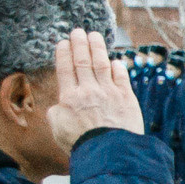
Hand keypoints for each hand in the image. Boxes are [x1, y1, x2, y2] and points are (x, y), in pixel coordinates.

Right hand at [47, 28, 142, 152]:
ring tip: (94, 35)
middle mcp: (89, 91)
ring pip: (102, 64)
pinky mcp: (127, 98)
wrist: (108, 152)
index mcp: (70, 97)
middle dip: (80, 44)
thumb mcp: (57, 128)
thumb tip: (63, 103)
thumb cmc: (81, 143)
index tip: (63, 42)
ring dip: (97, 48)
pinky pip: (122, 77)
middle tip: (78, 31)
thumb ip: (57, 111)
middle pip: (83, 62)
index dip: (64, 53)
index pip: (65, 69)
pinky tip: (115, 61)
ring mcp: (110, 92)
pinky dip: (118, 67)